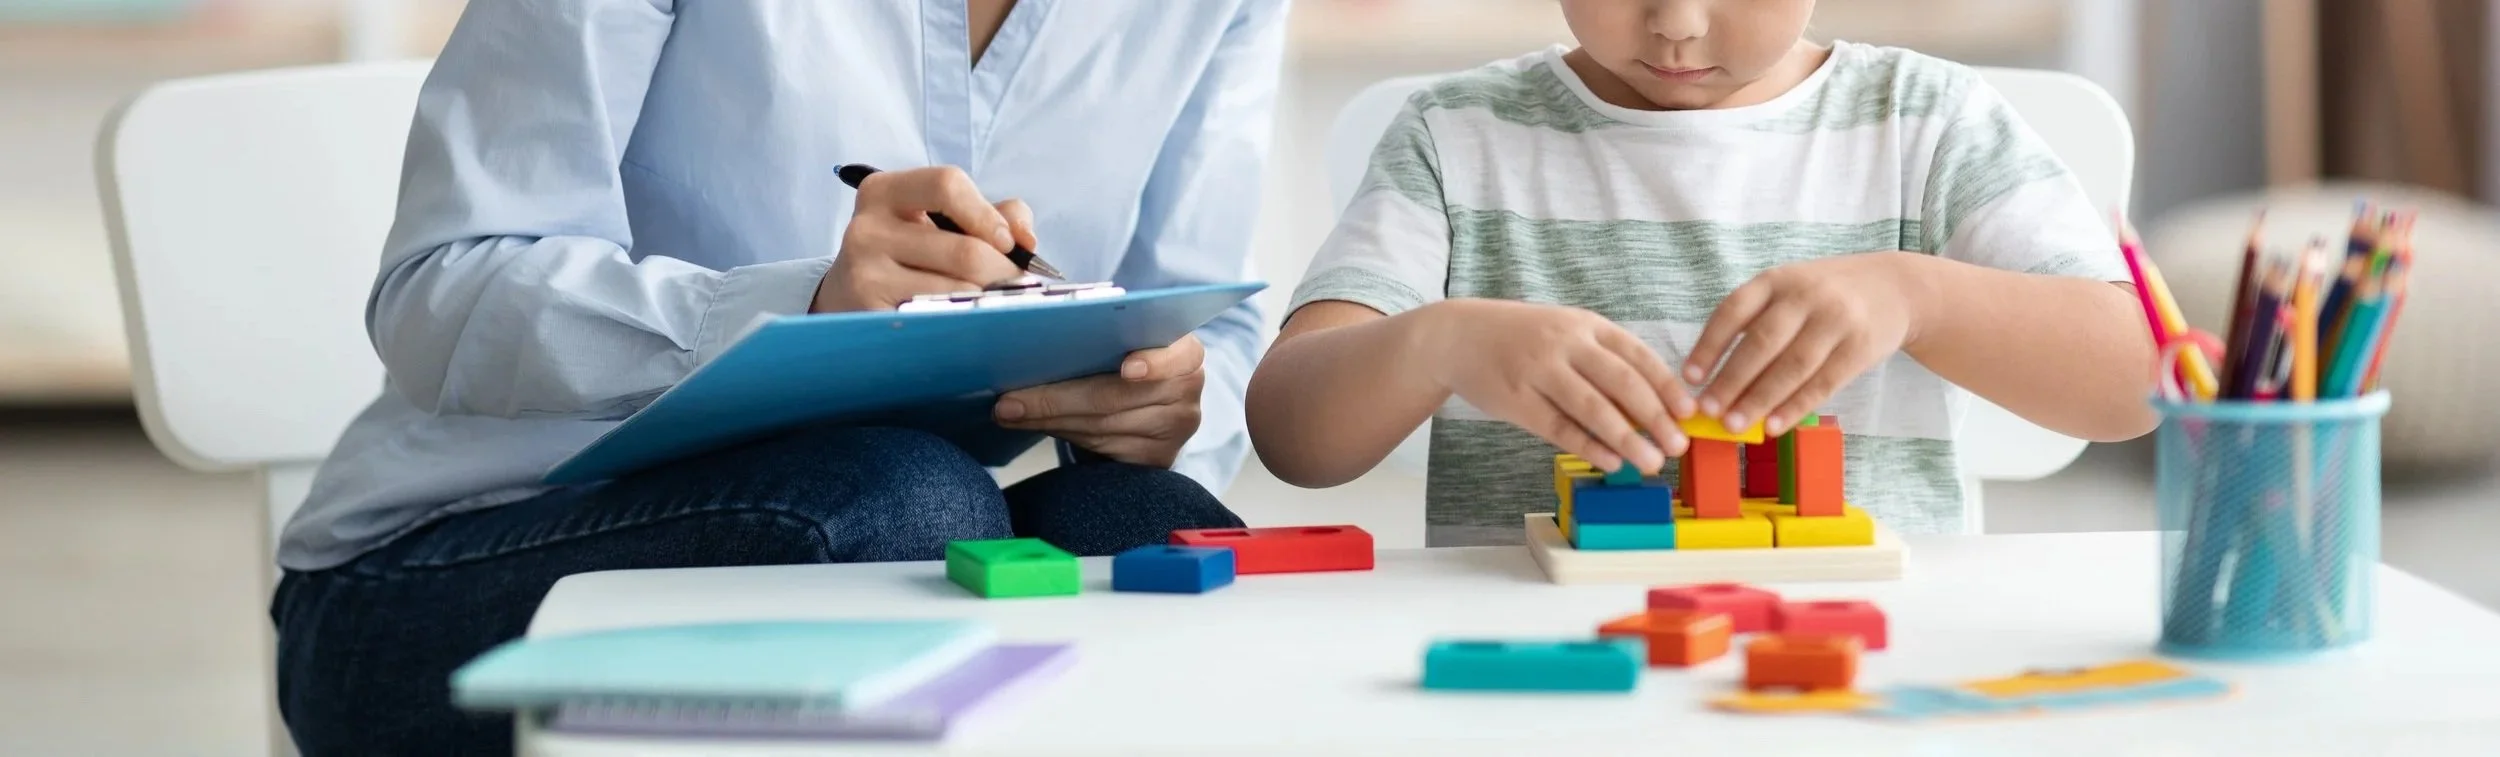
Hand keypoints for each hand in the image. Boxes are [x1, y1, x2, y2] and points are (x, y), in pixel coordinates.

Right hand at [814, 166, 1035, 311]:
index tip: (1009, 244)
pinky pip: (937, 320)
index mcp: (885, 191)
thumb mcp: (939, 221)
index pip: (947, 184)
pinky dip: (962, 323)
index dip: (988, 215)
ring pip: (957, 291)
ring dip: (987, 303)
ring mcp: (863, 273)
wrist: (847, 299)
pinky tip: (966, 325)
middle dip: (1004, 274)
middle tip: (1018, 290)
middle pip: (964, 251)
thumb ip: (991, 214)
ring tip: (992, 307)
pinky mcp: (869, 313)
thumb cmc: (908, 256)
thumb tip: (1026, 240)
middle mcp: (866, 228)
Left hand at [995, 334, 1207, 467]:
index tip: (1126, 369)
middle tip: (1010, 401)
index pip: (1181, 356)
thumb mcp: (1121, 336)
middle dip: (1057, 398)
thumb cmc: (1123, 355)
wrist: (1143, 397)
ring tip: (1010, 413)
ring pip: (1103, 427)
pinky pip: (1103, 450)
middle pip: (1119, 397)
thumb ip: (1096, 329)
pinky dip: (1065, 436)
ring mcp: (1176, 430)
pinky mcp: (1158, 459)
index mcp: (1186, 353)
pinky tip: (1036, 426)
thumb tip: (1024, 326)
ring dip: (1051, 420)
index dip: (1155, 363)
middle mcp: (1188, 392)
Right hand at [1419, 299, 1694, 473]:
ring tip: (1651, 462)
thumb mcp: (1567, 333)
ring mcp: (1539, 372)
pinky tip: (1611, 462)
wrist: (1459, 337)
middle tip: (1678, 445)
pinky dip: (1589, 447)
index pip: (1637, 356)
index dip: (1667, 386)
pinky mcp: (1517, 401)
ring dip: (1627, 439)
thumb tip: (1652, 407)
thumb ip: (1605, 361)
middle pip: (1621, 382)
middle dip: (1655, 417)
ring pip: (1592, 408)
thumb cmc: (1523, 339)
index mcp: (1586, 325)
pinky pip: (1560, 428)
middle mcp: (1565, 344)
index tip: (1689, 413)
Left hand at [1683, 252, 1929, 437]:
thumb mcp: (1788, 290)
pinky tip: (1773, 425)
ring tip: (1733, 424)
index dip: (1709, 345)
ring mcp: (1836, 320)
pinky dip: (1795, 407)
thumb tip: (1711, 375)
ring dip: (1760, 399)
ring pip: (1792, 366)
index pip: (1734, 310)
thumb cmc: (1825, 296)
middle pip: (1762, 342)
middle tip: (1708, 410)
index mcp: (1776, 280)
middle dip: (1731, 379)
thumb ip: (1754, 321)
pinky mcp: (1860, 347)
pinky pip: (1823, 383)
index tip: (1689, 378)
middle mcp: (1805, 295)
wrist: (1895, 288)